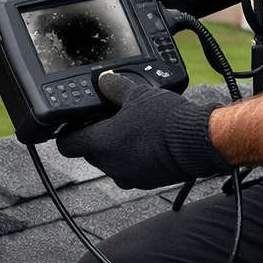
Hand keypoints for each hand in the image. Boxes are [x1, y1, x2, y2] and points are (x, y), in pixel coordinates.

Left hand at [54, 72, 230, 189]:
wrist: (196, 142)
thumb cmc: (164, 120)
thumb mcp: (136, 93)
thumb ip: (113, 87)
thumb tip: (104, 80)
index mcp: (100, 144)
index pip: (66, 145)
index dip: (67, 134)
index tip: (72, 126)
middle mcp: (109, 165)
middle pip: (88, 153)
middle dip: (95, 138)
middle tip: (107, 121)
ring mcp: (127, 177)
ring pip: (110, 162)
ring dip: (115, 149)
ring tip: (131, 130)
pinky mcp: (145, 182)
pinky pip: (129, 170)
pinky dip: (132, 158)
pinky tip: (146, 142)